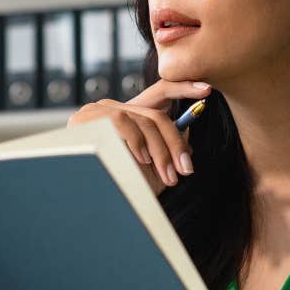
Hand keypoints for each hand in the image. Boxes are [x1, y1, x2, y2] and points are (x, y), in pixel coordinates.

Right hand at [67, 79, 211, 195]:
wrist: (83, 201)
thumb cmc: (118, 187)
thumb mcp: (150, 170)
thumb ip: (167, 150)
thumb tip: (188, 134)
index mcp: (128, 118)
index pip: (160, 92)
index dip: (183, 88)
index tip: (206, 92)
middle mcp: (114, 108)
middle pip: (157, 116)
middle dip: (176, 145)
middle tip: (186, 169)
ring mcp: (100, 110)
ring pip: (145, 121)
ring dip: (161, 151)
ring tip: (167, 176)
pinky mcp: (89, 116)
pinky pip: (124, 122)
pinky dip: (137, 141)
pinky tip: (141, 159)